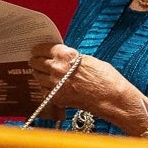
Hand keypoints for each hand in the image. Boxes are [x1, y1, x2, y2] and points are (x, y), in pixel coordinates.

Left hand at [29, 43, 147, 133]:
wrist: (112, 99)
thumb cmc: (106, 78)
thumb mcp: (89, 60)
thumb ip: (72, 58)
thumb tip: (63, 59)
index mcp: (65, 55)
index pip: (42, 48)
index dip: (39, 49)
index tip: (38, 50)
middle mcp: (56, 69)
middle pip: (36, 62)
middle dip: (37, 60)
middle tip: (39, 60)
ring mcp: (54, 85)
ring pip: (37, 76)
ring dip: (40, 73)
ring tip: (45, 73)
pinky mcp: (56, 98)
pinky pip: (44, 90)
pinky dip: (46, 87)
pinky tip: (53, 86)